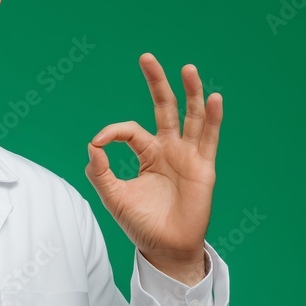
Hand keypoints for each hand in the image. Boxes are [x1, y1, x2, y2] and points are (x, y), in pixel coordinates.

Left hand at [84, 53, 222, 283]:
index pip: (130, 131)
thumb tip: (93, 145)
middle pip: (164, 107)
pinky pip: (209, 138)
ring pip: (191, 116)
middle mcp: (169, 149)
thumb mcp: (113, 197)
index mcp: (147, 153)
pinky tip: (213, 97)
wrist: (164, 248)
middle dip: (156, 82)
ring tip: (187, 68)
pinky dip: (213, 117)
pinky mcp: (203, 167)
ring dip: (190, 92)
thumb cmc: (141, 223)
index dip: (112, 132)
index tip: (99, 143)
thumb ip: (100, 172)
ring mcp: (187, 155)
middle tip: (145, 57)